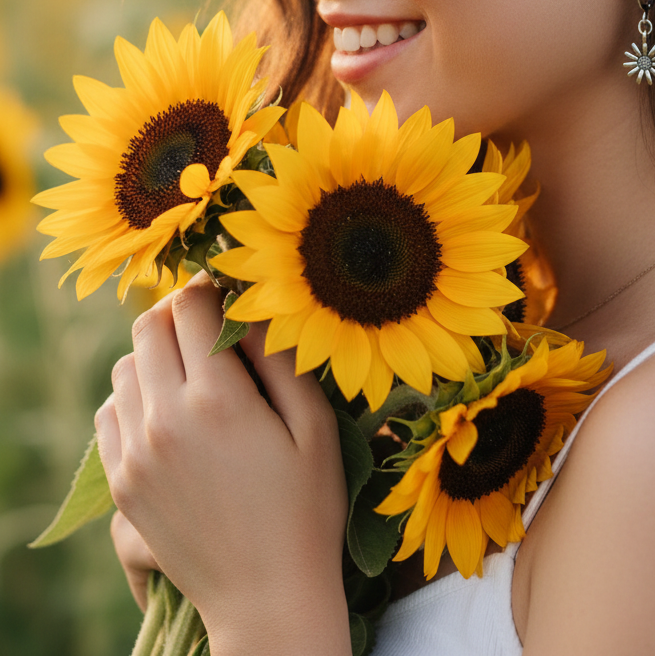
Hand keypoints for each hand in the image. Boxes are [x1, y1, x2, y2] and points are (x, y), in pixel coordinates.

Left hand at [95, 272, 350, 654]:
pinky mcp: (122, 482)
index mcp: (217, 399)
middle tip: (214, 326)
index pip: (191, 306)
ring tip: (194, 372)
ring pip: (126, 366)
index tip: (233, 293)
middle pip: (150, 326)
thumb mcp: (314, 426)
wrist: (266, 598)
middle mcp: (165, 419)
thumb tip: (250, 305)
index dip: (212, 287)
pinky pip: (109, 411)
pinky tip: (169, 411)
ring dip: (156, 354)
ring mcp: (135, 453)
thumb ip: (280, 358)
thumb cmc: (306, 508)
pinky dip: (134, 396)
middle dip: (181, 313)